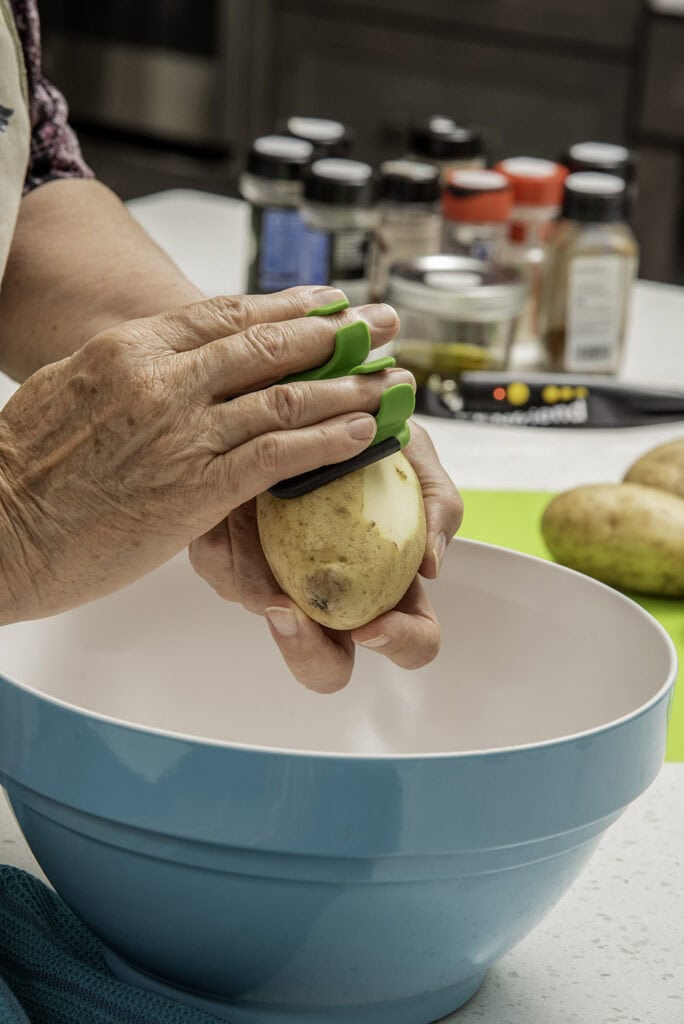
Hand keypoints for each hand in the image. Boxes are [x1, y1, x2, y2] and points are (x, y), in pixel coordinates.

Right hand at [0, 286, 402, 622]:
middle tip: (383, 325)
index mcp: (130, 349)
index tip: (330, 301)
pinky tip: (362, 435)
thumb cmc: (24, 467)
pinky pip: (279, 455)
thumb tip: (168, 365)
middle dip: (335, 334)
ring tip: (390, 382)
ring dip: (348, 387)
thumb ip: (130, 372)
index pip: (226, 313)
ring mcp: (182, 433)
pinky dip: (327, 441)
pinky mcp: (196, 489)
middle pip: (269, 344)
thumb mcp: (71, 389)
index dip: (289, 305)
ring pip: (285, 396)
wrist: (0, 528)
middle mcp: (163, 380)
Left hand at [190, 422, 462, 694]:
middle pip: (325, 668)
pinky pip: (221, 571)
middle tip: (288, 612)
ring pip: (262, 611)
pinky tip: (232, 505)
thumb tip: (431, 564)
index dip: (401, 644)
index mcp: (391, 584)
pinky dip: (224, 542)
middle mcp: (334, 596)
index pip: (414, 642)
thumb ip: (437, 503)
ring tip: (253, 514)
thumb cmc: (374, 435)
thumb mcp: (417, 456)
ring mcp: (282, 581)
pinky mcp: (232, 558)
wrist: (312, 398)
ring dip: (255, 573)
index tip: (377, 624)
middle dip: (305, 653)